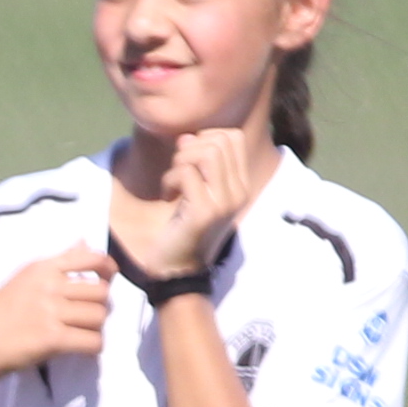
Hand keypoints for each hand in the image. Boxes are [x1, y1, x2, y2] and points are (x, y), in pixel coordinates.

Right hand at [0, 246, 110, 395]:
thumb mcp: (25, 278)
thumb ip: (59, 261)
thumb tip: (84, 241)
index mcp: (43, 268)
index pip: (92, 258)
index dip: (108, 269)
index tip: (107, 280)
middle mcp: (49, 286)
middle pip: (101, 293)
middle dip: (101, 306)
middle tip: (88, 317)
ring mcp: (51, 312)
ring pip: (99, 317)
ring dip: (97, 328)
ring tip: (83, 333)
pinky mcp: (52, 339)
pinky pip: (92, 341)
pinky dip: (93, 347)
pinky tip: (83, 348)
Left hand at [134, 132, 259, 281]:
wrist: (177, 269)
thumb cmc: (183, 228)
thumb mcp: (196, 191)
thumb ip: (197, 164)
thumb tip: (186, 137)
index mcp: (240, 184)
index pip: (232, 137)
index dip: (204, 137)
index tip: (187, 159)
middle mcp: (239, 191)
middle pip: (220, 141)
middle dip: (190, 148)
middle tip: (177, 170)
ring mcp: (224, 202)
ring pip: (206, 152)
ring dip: (180, 161)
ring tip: (172, 182)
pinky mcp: (204, 212)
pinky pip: (186, 173)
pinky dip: (169, 179)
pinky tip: (167, 196)